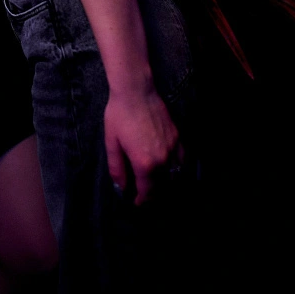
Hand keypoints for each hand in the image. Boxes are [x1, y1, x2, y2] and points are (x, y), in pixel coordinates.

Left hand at [104, 88, 182, 204]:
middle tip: (145, 195)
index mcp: (144, 163)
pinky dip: (178, 169)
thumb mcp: (112, 143)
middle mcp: (163, 159)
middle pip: (163, 187)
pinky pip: (182, 161)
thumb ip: (117, 168)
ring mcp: (173, 148)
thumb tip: (121, 186)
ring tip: (156, 185)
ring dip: (166, 184)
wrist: (135, 91)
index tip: (137, 203)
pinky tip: (169, 169)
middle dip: (154, 195)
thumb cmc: (119, 115)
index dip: (142, 201)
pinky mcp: (178, 137)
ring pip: (175, 176)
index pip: (147, 192)